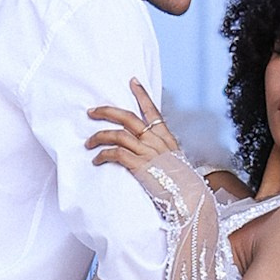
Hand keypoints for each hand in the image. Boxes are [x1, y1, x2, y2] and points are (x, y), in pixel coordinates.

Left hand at [87, 81, 203, 223]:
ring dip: (99, 136)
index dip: (141, 95)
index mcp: (166, 138)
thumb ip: (163, 153)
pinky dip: (103, 155)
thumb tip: (150, 151)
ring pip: (118, 134)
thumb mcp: (176, 162)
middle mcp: (156, 141)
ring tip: (88, 143)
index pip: (152, 111)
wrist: (191, 198)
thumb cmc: (184, 185)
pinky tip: (96, 160)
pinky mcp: (140, 166)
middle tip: (91, 111)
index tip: (132, 81)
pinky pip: (116, 154)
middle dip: (106, 112)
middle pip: (128, 118)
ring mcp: (148, 152)